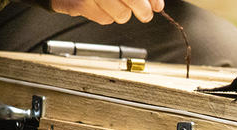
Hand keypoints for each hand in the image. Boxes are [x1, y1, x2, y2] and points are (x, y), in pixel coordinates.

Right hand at [50, 0, 165, 24]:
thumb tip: (156, 5)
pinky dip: (105, 15)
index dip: (152, 0)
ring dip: (121, 12)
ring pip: (121, 15)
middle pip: (133, 1)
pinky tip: (99, 5)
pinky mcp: (79, 5)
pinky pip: (105, 19)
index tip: (157, 6)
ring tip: (113, 3)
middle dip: (143, 10)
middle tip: (144, 13)